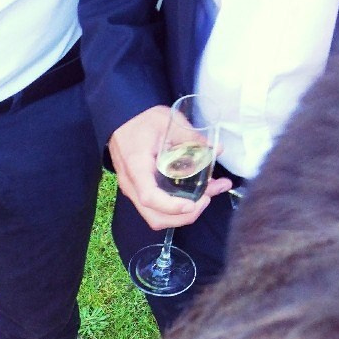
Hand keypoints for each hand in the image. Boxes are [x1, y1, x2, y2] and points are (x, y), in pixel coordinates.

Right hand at [109, 106, 233, 230]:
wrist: (121, 120)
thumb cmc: (142, 120)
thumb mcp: (169, 121)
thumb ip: (192, 137)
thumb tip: (217, 150)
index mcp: (136, 166)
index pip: (149, 197)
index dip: (172, 206)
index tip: (192, 203)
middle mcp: (132, 185)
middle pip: (155, 217)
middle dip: (184, 216)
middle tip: (207, 198)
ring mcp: (134, 191)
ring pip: (157, 218)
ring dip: (183, 215)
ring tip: (206, 197)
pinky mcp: (140, 192)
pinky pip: (157, 210)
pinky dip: (177, 209)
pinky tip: (195, 194)